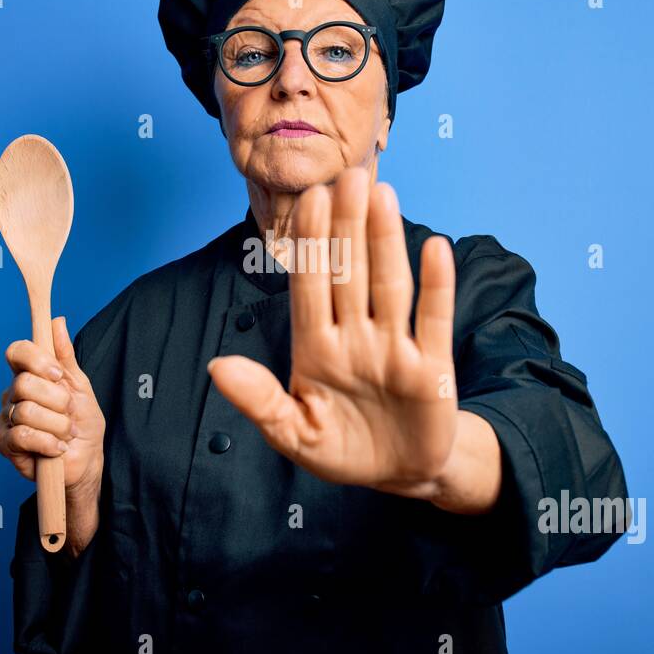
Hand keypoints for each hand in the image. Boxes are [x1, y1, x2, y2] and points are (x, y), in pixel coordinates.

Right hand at [0, 316, 104, 495]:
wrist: (86, 460)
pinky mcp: (5, 444)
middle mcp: (13, 394)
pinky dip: (48, 442)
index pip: (17, 352)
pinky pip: (22, 436)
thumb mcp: (80, 386)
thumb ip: (65, 356)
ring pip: (26, 411)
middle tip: (68, 413)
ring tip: (66, 433)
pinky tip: (58, 447)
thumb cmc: (83, 423)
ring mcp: (6, 418)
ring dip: (57, 425)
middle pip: (23, 383)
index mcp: (30, 375)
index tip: (57, 374)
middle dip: (57, 400)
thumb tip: (57, 322)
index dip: (36, 359)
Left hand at [208, 167, 458, 500]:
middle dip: (346, 227)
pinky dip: (437, 286)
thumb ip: (259, 401)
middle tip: (347, 177)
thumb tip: (216, 366)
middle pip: (350, 274)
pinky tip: (435, 246)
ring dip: (385, 242)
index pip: (311, 287)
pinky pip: (434, 320)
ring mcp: (394, 350)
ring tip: (382, 194)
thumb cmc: (341, 449)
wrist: (399, 476)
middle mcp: (355, 339)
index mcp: (316, 351)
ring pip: (389, 286)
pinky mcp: (433, 368)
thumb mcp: (293, 435)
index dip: (310, 245)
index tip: (308, 200)